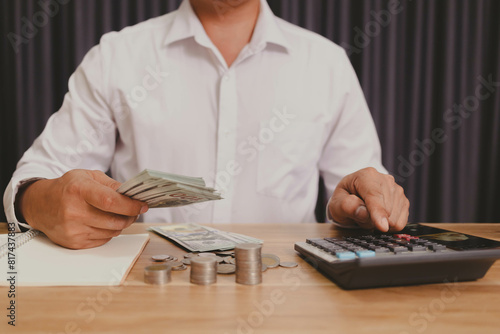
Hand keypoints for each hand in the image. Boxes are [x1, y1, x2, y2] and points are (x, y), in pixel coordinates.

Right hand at [17, 170, 147, 248]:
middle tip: (134, 210)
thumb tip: (132, 194)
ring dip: (121, 224)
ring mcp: (73, 229)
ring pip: (113, 232)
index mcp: (78, 190)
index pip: (111, 201)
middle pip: (115, 220)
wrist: (41, 205)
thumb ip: (111, 184)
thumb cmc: (67, 188)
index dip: (131, 205)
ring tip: (118, 214)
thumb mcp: (88, 176)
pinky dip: (109, 232)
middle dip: (130, 216)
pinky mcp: (74, 242)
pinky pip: (104, 240)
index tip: (142, 205)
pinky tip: (103, 222)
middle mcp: (74, 211)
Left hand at [328, 167, 408, 231]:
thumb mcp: (337, 203)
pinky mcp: (404, 201)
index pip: (375, 196)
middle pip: (386, 210)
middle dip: (372, 219)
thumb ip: (347, 206)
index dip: (378, 212)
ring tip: (369, 213)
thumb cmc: (345, 199)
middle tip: (361, 213)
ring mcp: (397, 190)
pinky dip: (388, 225)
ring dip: (379, 222)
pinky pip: (401, 222)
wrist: (354, 195)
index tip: (382, 226)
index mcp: (367, 176)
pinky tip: (379, 216)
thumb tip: (363, 212)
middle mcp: (385, 180)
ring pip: (394, 218)